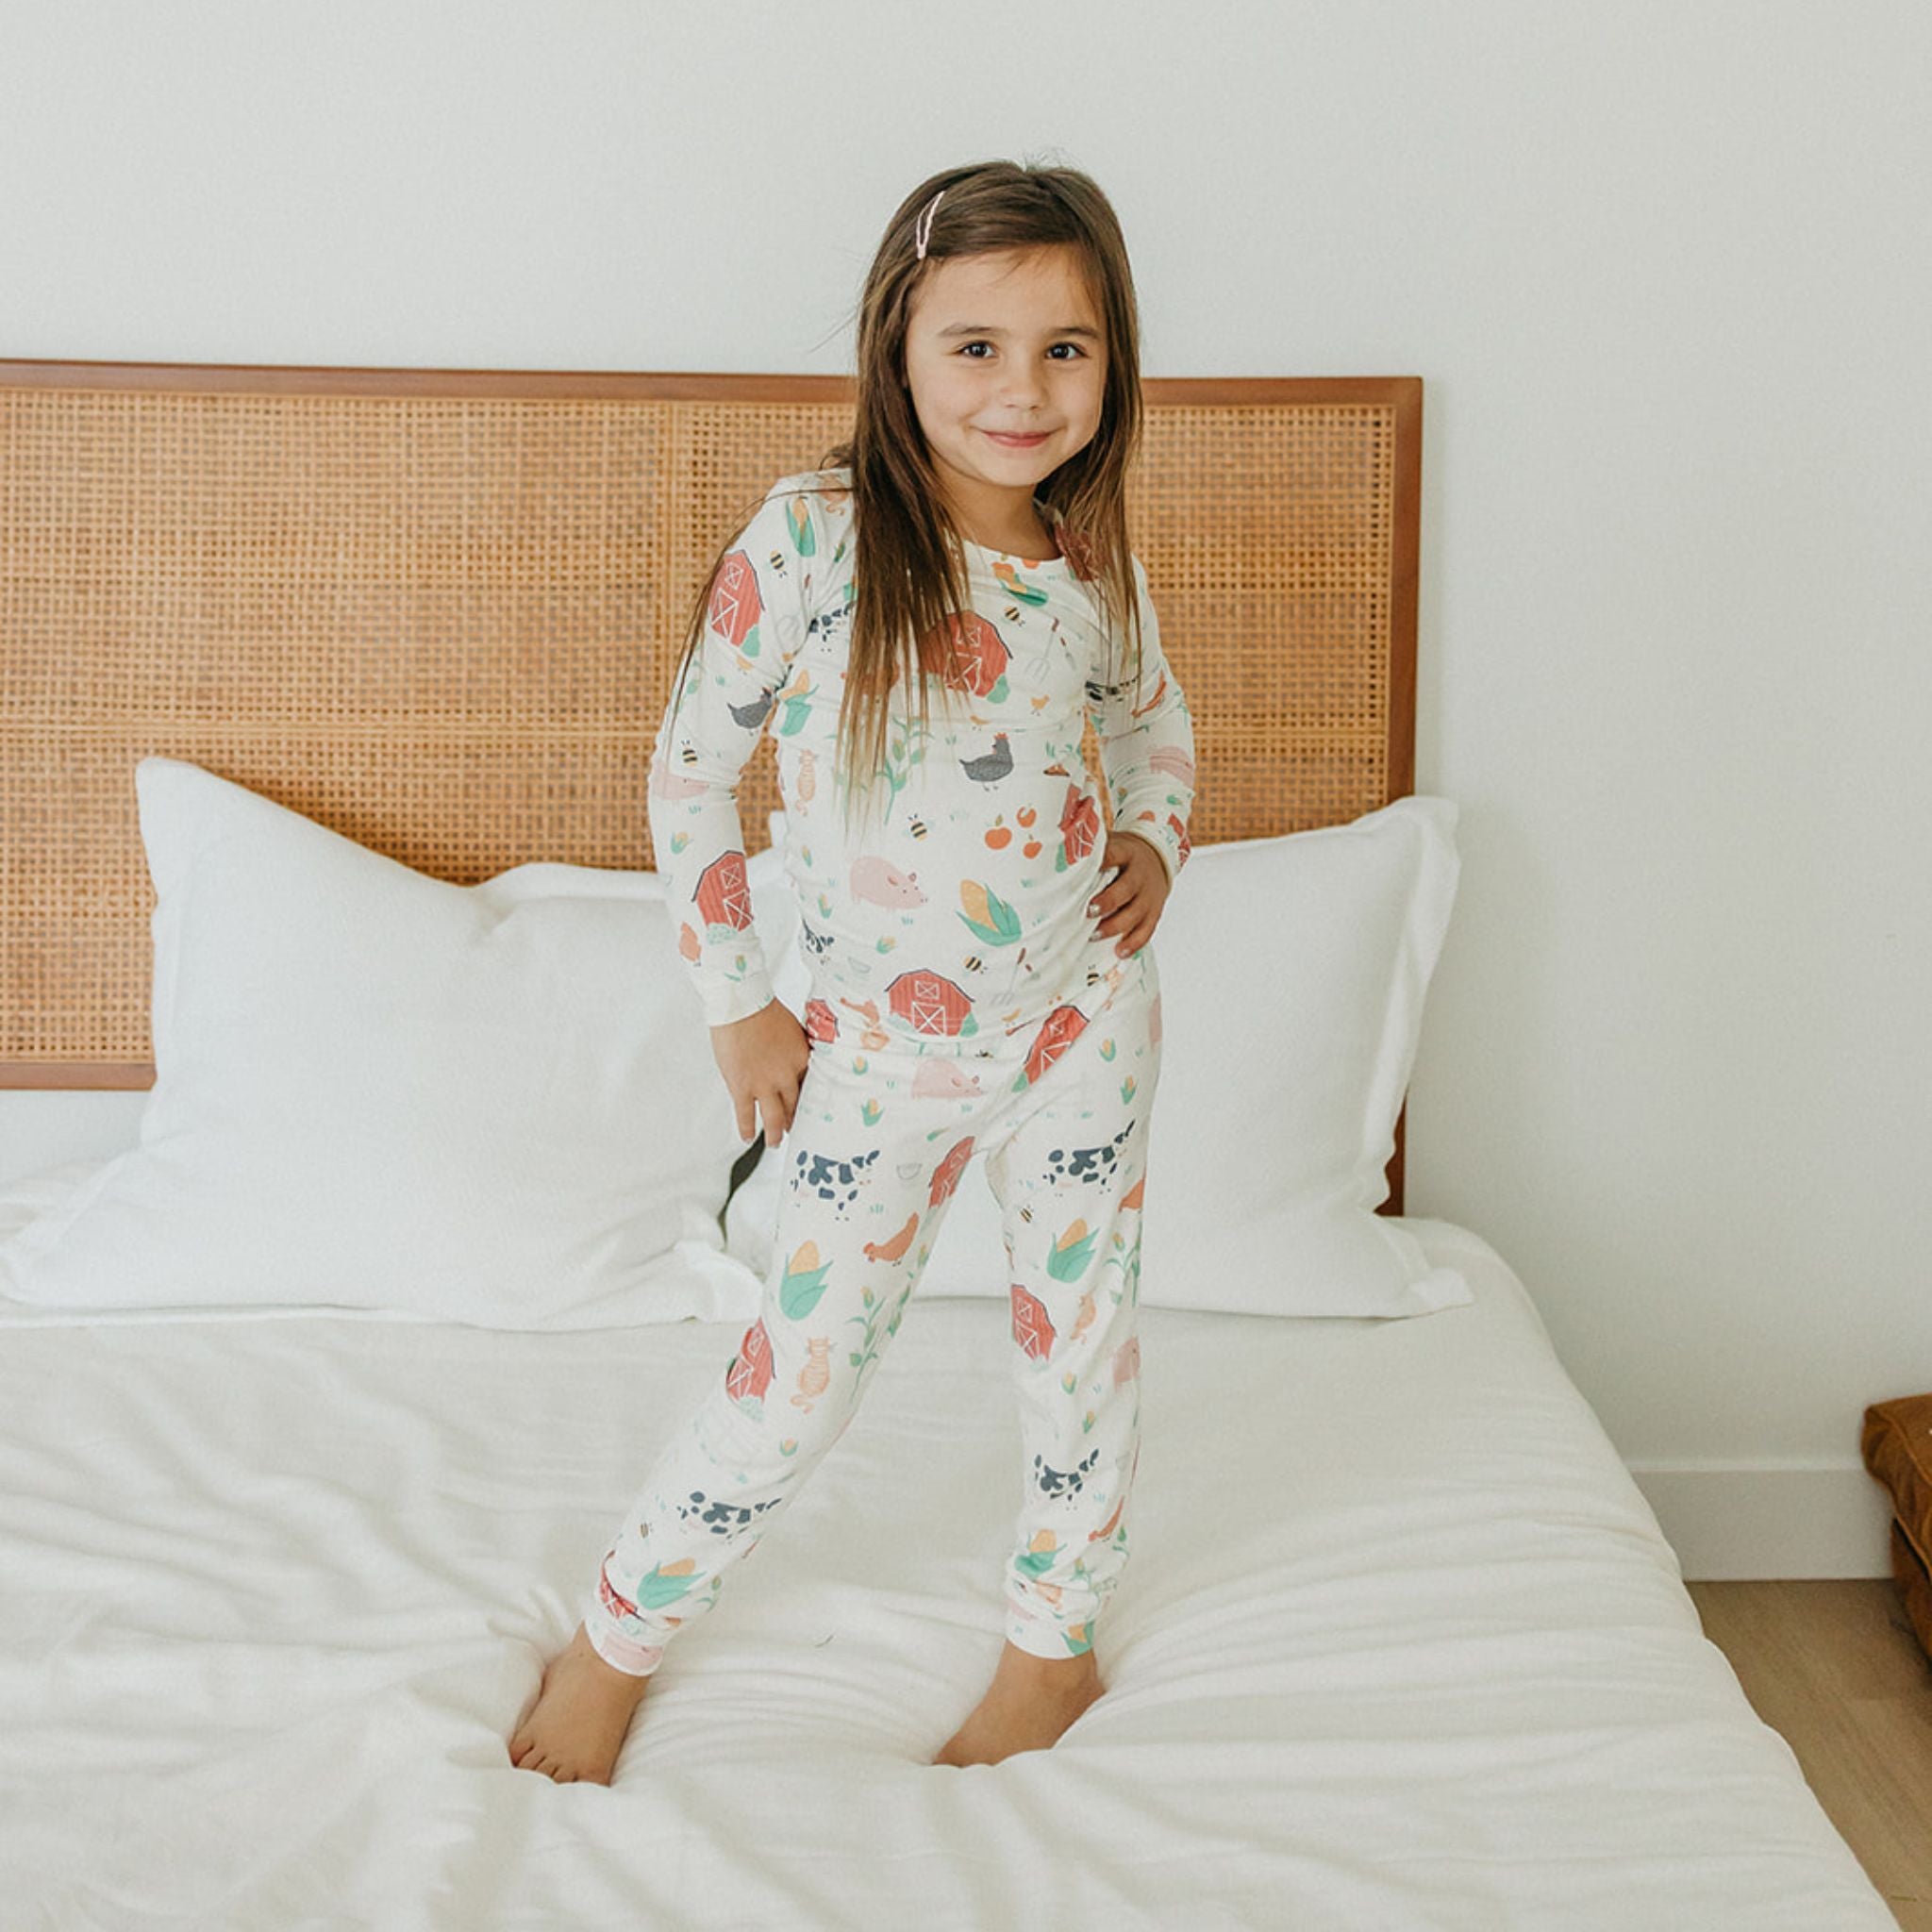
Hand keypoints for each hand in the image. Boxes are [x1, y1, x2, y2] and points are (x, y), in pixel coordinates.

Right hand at [710, 998, 811, 1146]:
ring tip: (775, 1142)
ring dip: (775, 1133)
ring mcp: (764, 1085)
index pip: (809, 1088)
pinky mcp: (742, 1087)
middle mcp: (786, 1076)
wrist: (742, 1005)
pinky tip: (748, 1138)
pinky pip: (746, 1115)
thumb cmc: (765, 1009)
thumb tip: (798, 1054)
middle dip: (794, 1119)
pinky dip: (747, 1128)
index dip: (808, 1101)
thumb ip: (796, 1046)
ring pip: (774, 1118)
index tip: (810, 1111)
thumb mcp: (793, 1028)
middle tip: (794, 1129)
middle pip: (794, 1106)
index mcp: (801, 1060)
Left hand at [1089, 829, 1171, 957]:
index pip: (1113, 855)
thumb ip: (1090, 851)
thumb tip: (1055, 853)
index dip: (1099, 864)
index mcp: (1126, 853)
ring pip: (1135, 914)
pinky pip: (1146, 931)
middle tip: (1088, 911)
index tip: (1081, 873)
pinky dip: (1133, 943)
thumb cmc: (1124, 857)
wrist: (1158, 860)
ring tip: (1094, 935)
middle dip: (1107, 902)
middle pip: (1126, 889)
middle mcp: (1140, 875)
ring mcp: (1149, 896)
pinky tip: (1119, 952)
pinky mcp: (1154, 913)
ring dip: (1114, 926)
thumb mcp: (1112, 845)